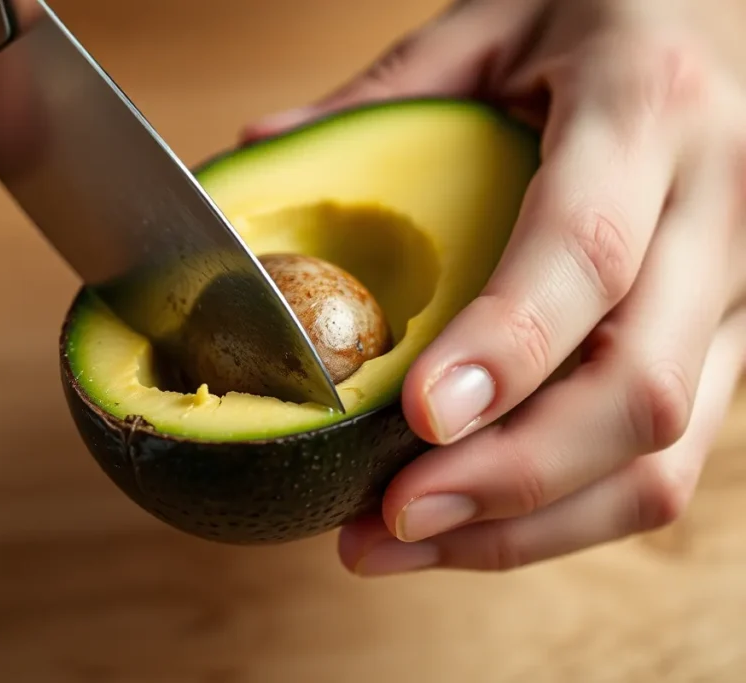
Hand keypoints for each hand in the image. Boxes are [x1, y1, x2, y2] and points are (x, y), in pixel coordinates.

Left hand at [244, 0, 745, 574]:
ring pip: (666, 453)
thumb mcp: (497, 20)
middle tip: (386, 519)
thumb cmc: (610, 11)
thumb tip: (259, 149)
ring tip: (402, 543)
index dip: (506, 349)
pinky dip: (566, 509)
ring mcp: (743, 292)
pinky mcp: (736, 342)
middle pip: (637, 388)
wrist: (735, 21)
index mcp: (649, 112)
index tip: (418, 420)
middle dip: (508, 479)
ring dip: (530, 526)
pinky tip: (473, 519)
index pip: (587, 253)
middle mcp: (723, 211)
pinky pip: (669, 457)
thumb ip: (388, 94)